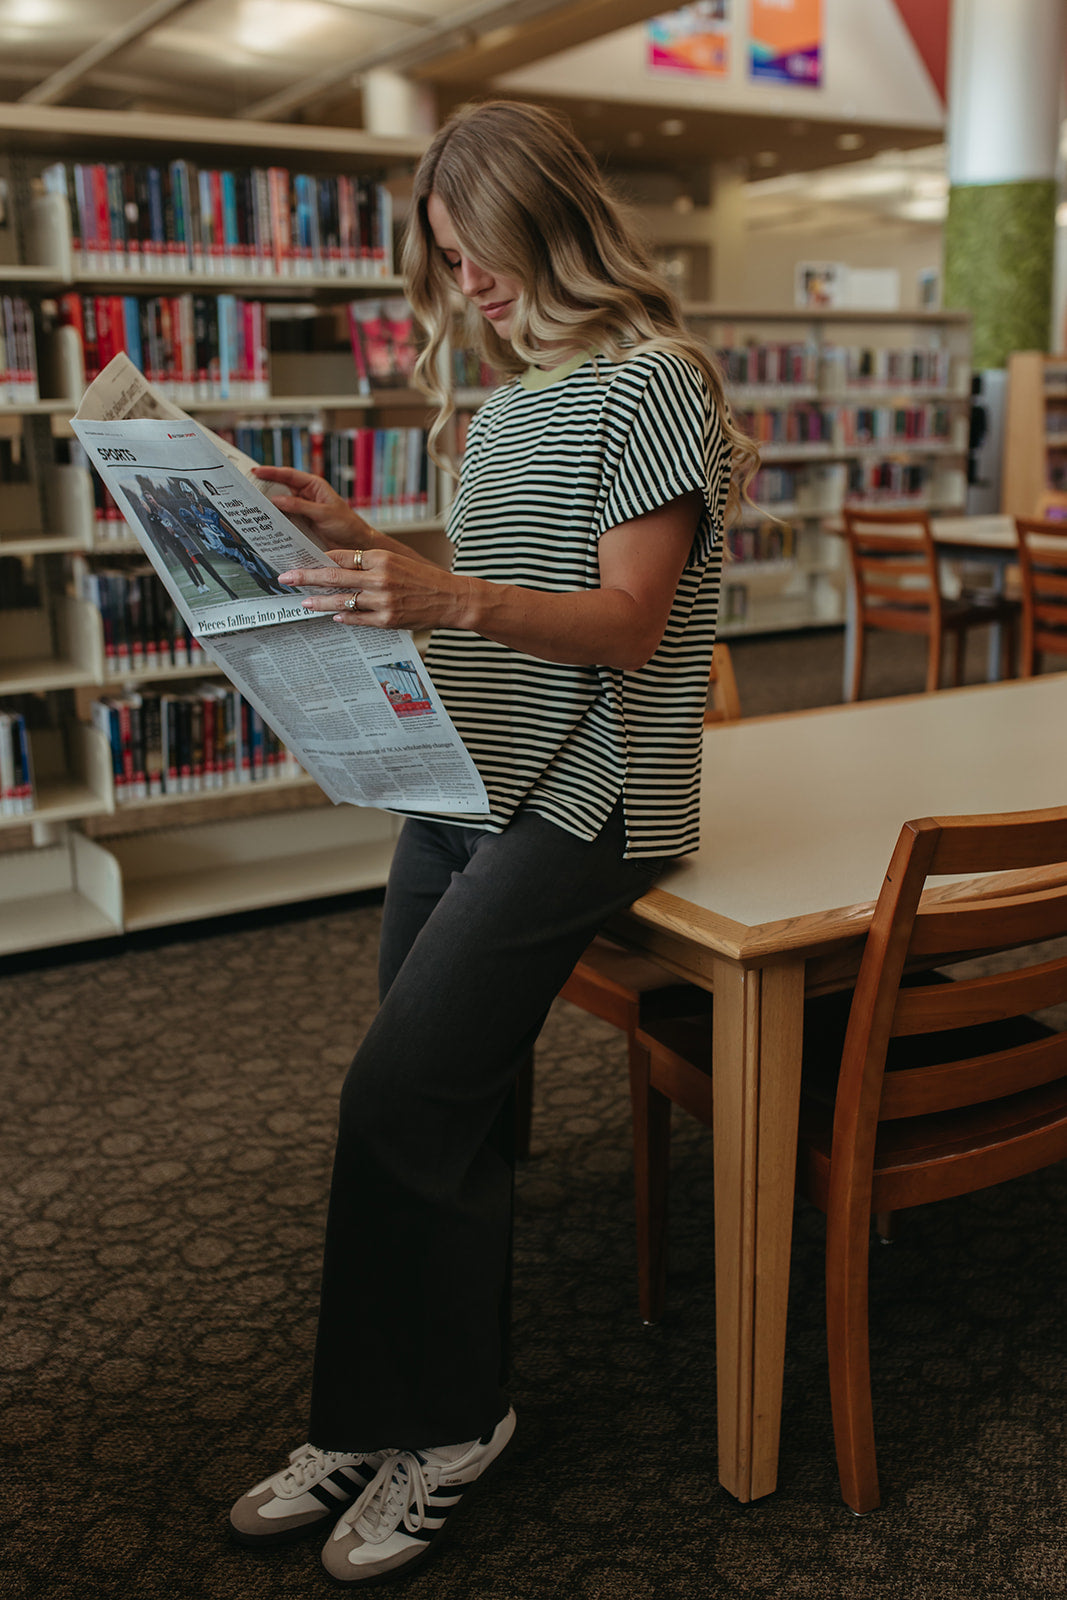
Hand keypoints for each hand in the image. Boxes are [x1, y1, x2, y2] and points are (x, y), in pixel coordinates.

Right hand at [251, 465, 374, 550]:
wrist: (356, 544)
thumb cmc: (347, 524)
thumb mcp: (323, 513)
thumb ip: (300, 506)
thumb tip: (277, 500)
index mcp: (313, 486)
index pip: (289, 475)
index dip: (271, 472)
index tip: (255, 471)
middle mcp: (306, 496)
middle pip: (281, 488)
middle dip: (264, 487)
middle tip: (246, 488)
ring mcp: (302, 510)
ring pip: (280, 505)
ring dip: (267, 506)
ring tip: (250, 505)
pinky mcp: (301, 524)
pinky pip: (284, 519)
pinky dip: (275, 520)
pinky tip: (264, 522)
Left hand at [278, 547, 474, 631]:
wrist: (452, 598)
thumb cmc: (423, 579)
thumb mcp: (396, 561)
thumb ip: (368, 564)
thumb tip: (337, 567)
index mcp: (381, 558)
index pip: (341, 556)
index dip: (318, 559)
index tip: (299, 560)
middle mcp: (380, 578)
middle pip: (334, 576)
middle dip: (306, 576)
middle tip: (285, 578)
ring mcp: (383, 601)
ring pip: (342, 600)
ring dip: (319, 601)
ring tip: (303, 602)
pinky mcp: (388, 620)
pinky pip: (357, 619)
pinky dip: (343, 617)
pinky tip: (332, 616)